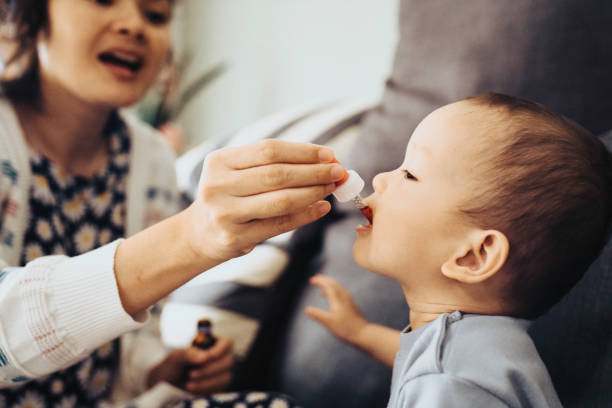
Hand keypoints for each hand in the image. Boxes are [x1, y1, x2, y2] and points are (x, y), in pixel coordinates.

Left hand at [147, 336, 233, 394]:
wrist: (167, 383)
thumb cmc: (173, 365)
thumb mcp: (176, 357)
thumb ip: (189, 353)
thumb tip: (205, 357)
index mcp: (213, 343)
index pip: (227, 343)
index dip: (219, 350)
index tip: (206, 357)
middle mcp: (220, 357)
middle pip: (228, 361)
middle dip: (210, 369)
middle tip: (191, 374)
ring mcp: (221, 372)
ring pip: (225, 377)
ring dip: (207, 382)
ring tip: (188, 384)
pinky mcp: (219, 385)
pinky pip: (219, 388)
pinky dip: (205, 389)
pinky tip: (192, 389)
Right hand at [185, 140, 343, 261]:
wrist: (200, 233)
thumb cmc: (229, 196)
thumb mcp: (237, 172)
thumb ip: (271, 163)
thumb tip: (324, 159)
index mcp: (219, 161)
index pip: (269, 150)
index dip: (303, 151)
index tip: (329, 154)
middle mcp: (218, 186)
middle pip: (277, 174)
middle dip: (313, 171)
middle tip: (338, 171)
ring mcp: (225, 214)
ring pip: (281, 200)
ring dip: (313, 192)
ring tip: (332, 187)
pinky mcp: (235, 238)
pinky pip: (280, 224)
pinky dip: (306, 215)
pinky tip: (322, 207)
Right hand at [305, 274, 368, 343]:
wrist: (363, 334)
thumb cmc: (346, 329)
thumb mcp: (329, 323)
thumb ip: (317, 315)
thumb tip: (307, 309)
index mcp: (337, 299)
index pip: (328, 285)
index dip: (319, 281)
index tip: (311, 280)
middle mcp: (344, 297)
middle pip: (333, 283)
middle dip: (324, 280)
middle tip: (315, 279)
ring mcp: (349, 301)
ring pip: (338, 287)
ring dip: (329, 284)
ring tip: (322, 288)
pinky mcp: (352, 305)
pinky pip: (342, 293)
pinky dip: (335, 291)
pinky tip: (333, 299)